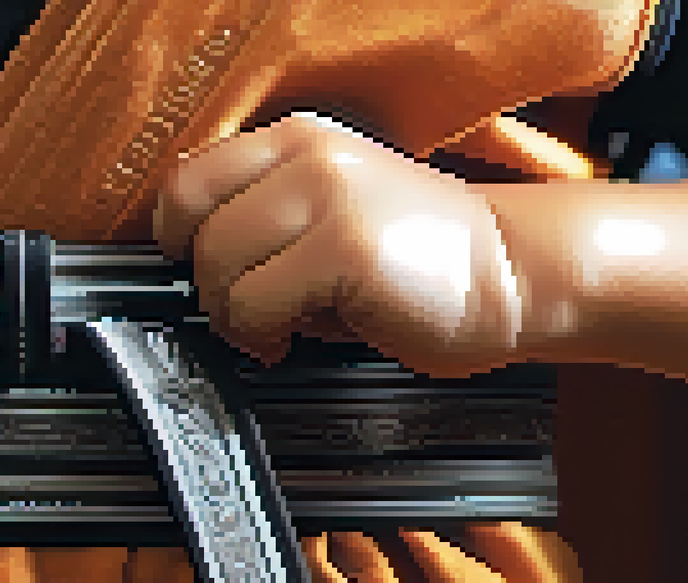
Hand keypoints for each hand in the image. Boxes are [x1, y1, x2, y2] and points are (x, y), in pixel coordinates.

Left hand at [154, 113, 527, 377]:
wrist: (510, 275)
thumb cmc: (414, 260)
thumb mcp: (325, 214)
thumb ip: (261, 220)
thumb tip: (192, 260)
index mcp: (295, 140)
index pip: (186, 181)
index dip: (177, 238)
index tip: (204, 271)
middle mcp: (306, 157)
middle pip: (194, 230)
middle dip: (210, 287)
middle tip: (249, 313)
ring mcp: (327, 197)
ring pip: (217, 267)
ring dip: (235, 316)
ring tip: (278, 326)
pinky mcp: (344, 247)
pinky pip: (255, 304)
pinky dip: (264, 334)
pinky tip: (297, 336)